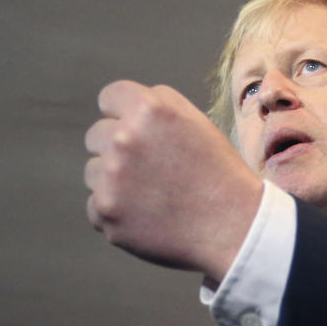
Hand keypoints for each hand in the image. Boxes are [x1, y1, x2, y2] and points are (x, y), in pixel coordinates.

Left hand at [84, 80, 262, 279]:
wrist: (233, 227)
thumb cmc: (219, 174)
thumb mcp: (197, 122)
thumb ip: (158, 105)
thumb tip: (122, 109)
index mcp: (149, 110)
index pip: (109, 98)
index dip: (123, 115)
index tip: (137, 134)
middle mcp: (124, 139)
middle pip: (96, 136)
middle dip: (116, 150)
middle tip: (151, 171)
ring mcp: (110, 178)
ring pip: (93, 172)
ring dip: (114, 182)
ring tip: (153, 196)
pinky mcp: (105, 213)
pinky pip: (95, 207)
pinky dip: (115, 214)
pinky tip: (147, 217)